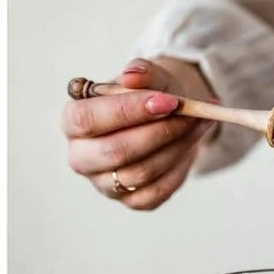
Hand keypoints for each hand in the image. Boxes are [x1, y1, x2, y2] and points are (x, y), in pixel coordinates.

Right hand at [62, 56, 217, 209]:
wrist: (165, 116)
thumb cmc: (148, 94)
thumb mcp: (149, 76)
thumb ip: (142, 72)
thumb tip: (132, 75)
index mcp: (73, 121)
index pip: (86, 120)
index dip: (126, 111)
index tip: (168, 101)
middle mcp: (81, 156)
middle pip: (113, 152)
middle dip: (159, 132)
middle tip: (192, 114)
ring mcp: (103, 183)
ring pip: (140, 173)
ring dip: (177, 146)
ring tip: (200, 122)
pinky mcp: (130, 200)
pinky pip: (157, 190)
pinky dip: (180, 166)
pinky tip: (191, 144)